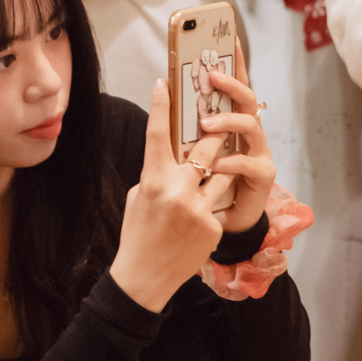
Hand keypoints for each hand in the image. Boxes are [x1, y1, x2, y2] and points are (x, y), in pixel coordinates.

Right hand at [109, 79, 226, 311]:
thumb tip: (173, 155)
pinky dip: (210, 211)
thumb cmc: (137, 233)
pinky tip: (193, 229)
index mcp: (152, 179)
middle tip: (224, 114)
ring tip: (209, 179)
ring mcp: (198, 208)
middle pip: (206, 149)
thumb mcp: (140, 197)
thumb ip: (157, 173)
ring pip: (221, 176)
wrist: (145, 278)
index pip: (157, 134)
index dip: (160, 105)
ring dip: (219, 174)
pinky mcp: (213, 227)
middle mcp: (177, 190)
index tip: (164, 82)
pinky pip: (218, 207)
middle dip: (217, 131)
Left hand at [194, 43, 275, 233]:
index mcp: (232, 122)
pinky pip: (246, 163)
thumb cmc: (205, 183)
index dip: (235, 62)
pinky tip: (214, 164)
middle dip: (232, 84)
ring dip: (228, 121)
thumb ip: (184, 127)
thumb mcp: (191, 151)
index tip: (229, 37)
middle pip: (248, 98)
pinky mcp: (263, 175)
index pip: (234, 86)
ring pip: (251, 125)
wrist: (223, 222)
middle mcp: (249, 133)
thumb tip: (162, 92)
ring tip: (206, 124)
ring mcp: (259, 152)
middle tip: (213, 77)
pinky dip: (228, 162)